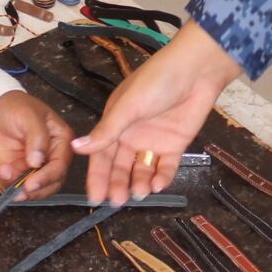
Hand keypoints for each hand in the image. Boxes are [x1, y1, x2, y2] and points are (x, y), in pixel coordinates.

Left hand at [0, 91, 72, 194]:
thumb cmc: (16, 107)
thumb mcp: (28, 115)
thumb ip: (36, 137)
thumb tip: (38, 161)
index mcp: (61, 140)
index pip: (60, 165)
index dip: (47, 177)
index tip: (32, 183)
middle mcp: (52, 156)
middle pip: (52, 182)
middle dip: (36, 189)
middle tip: (20, 191)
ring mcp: (36, 166)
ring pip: (37, 188)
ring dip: (22, 190)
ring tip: (7, 180)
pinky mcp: (21, 171)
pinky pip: (18, 184)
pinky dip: (9, 184)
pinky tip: (2, 172)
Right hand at [73, 23, 241, 204]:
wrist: (196, 71)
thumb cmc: (156, 83)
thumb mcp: (127, 107)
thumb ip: (106, 131)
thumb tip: (75, 148)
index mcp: (115, 123)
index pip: (102, 155)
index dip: (97, 176)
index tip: (95, 198)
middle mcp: (132, 135)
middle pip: (120, 166)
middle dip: (117, 184)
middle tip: (116, 201)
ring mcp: (154, 141)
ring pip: (142, 169)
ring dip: (139, 182)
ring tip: (140, 193)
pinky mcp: (175, 145)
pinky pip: (165, 166)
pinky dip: (162, 177)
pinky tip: (158, 185)